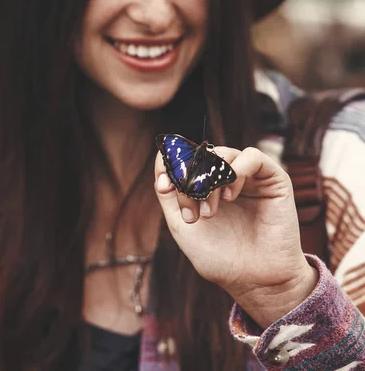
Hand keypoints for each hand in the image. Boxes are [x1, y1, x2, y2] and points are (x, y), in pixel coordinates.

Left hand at [154, 146, 318, 327]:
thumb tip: (161, 162)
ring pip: (224, 154)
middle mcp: (228, 177)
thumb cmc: (220, 257)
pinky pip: (252, 156)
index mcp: (207, 185)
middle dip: (191, 179)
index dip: (172, 164)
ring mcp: (251, 176)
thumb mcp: (182, 225)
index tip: (164, 186)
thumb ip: (170, 195)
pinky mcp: (273, 178)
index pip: (187, 157)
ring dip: (211, 180)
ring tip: (209, 212)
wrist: (255, 282)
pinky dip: (236, 171)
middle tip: (190, 210)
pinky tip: (230, 196)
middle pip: (203, 154)